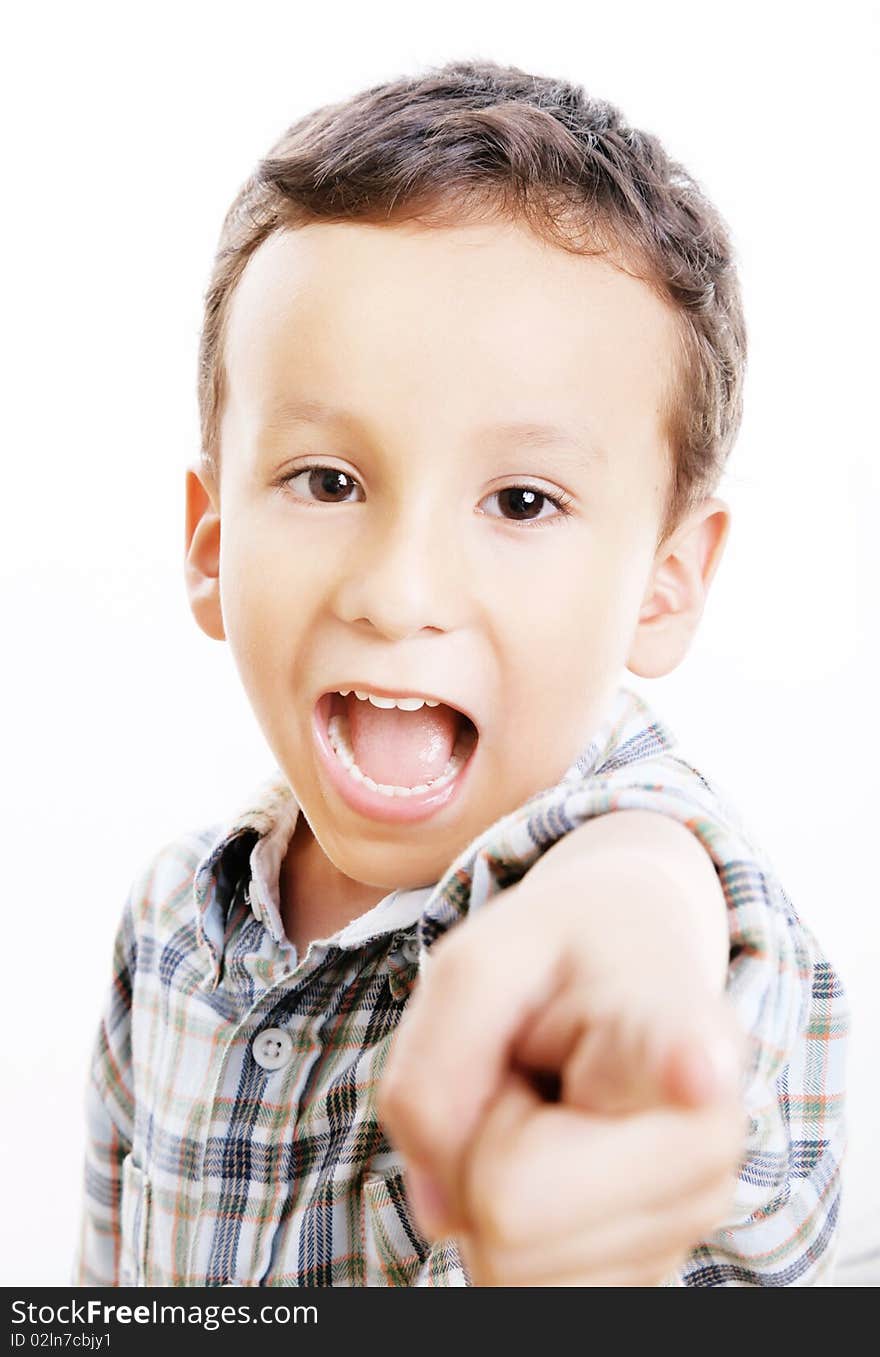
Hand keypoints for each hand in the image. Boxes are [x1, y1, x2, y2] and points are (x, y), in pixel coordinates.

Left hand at [377, 865, 746, 1285]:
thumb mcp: (472, 966)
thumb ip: (433, 1068)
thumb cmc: (550, 965)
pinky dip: (504, 1225)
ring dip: (488, 1180)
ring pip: (504, 1265)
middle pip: (505, 1208)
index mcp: (676, 1030)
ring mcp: (687, 1222)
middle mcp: (705, 1140)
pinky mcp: (650, 1273)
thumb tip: (443, 1213)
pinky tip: (559, 1155)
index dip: (683, 1070)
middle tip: (530, 1073)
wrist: (631, 972)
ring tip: (548, 1105)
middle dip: (478, 1137)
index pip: (682, 1061)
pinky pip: (516, 1291)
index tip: (695, 1068)